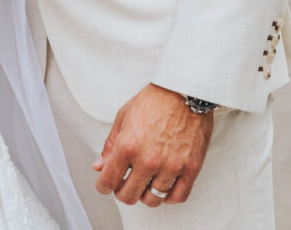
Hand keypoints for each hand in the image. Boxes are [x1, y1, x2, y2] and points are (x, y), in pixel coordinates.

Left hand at [93, 84, 214, 206]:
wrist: (186, 90)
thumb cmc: (155, 100)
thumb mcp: (124, 117)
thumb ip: (110, 145)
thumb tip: (99, 166)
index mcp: (128, 146)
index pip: (108, 181)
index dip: (103, 186)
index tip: (105, 185)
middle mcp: (148, 160)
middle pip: (129, 196)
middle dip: (122, 192)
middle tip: (124, 184)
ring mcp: (171, 166)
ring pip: (153, 199)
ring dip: (145, 194)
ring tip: (145, 183)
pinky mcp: (191, 168)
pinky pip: (178, 197)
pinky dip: (168, 197)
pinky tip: (163, 186)